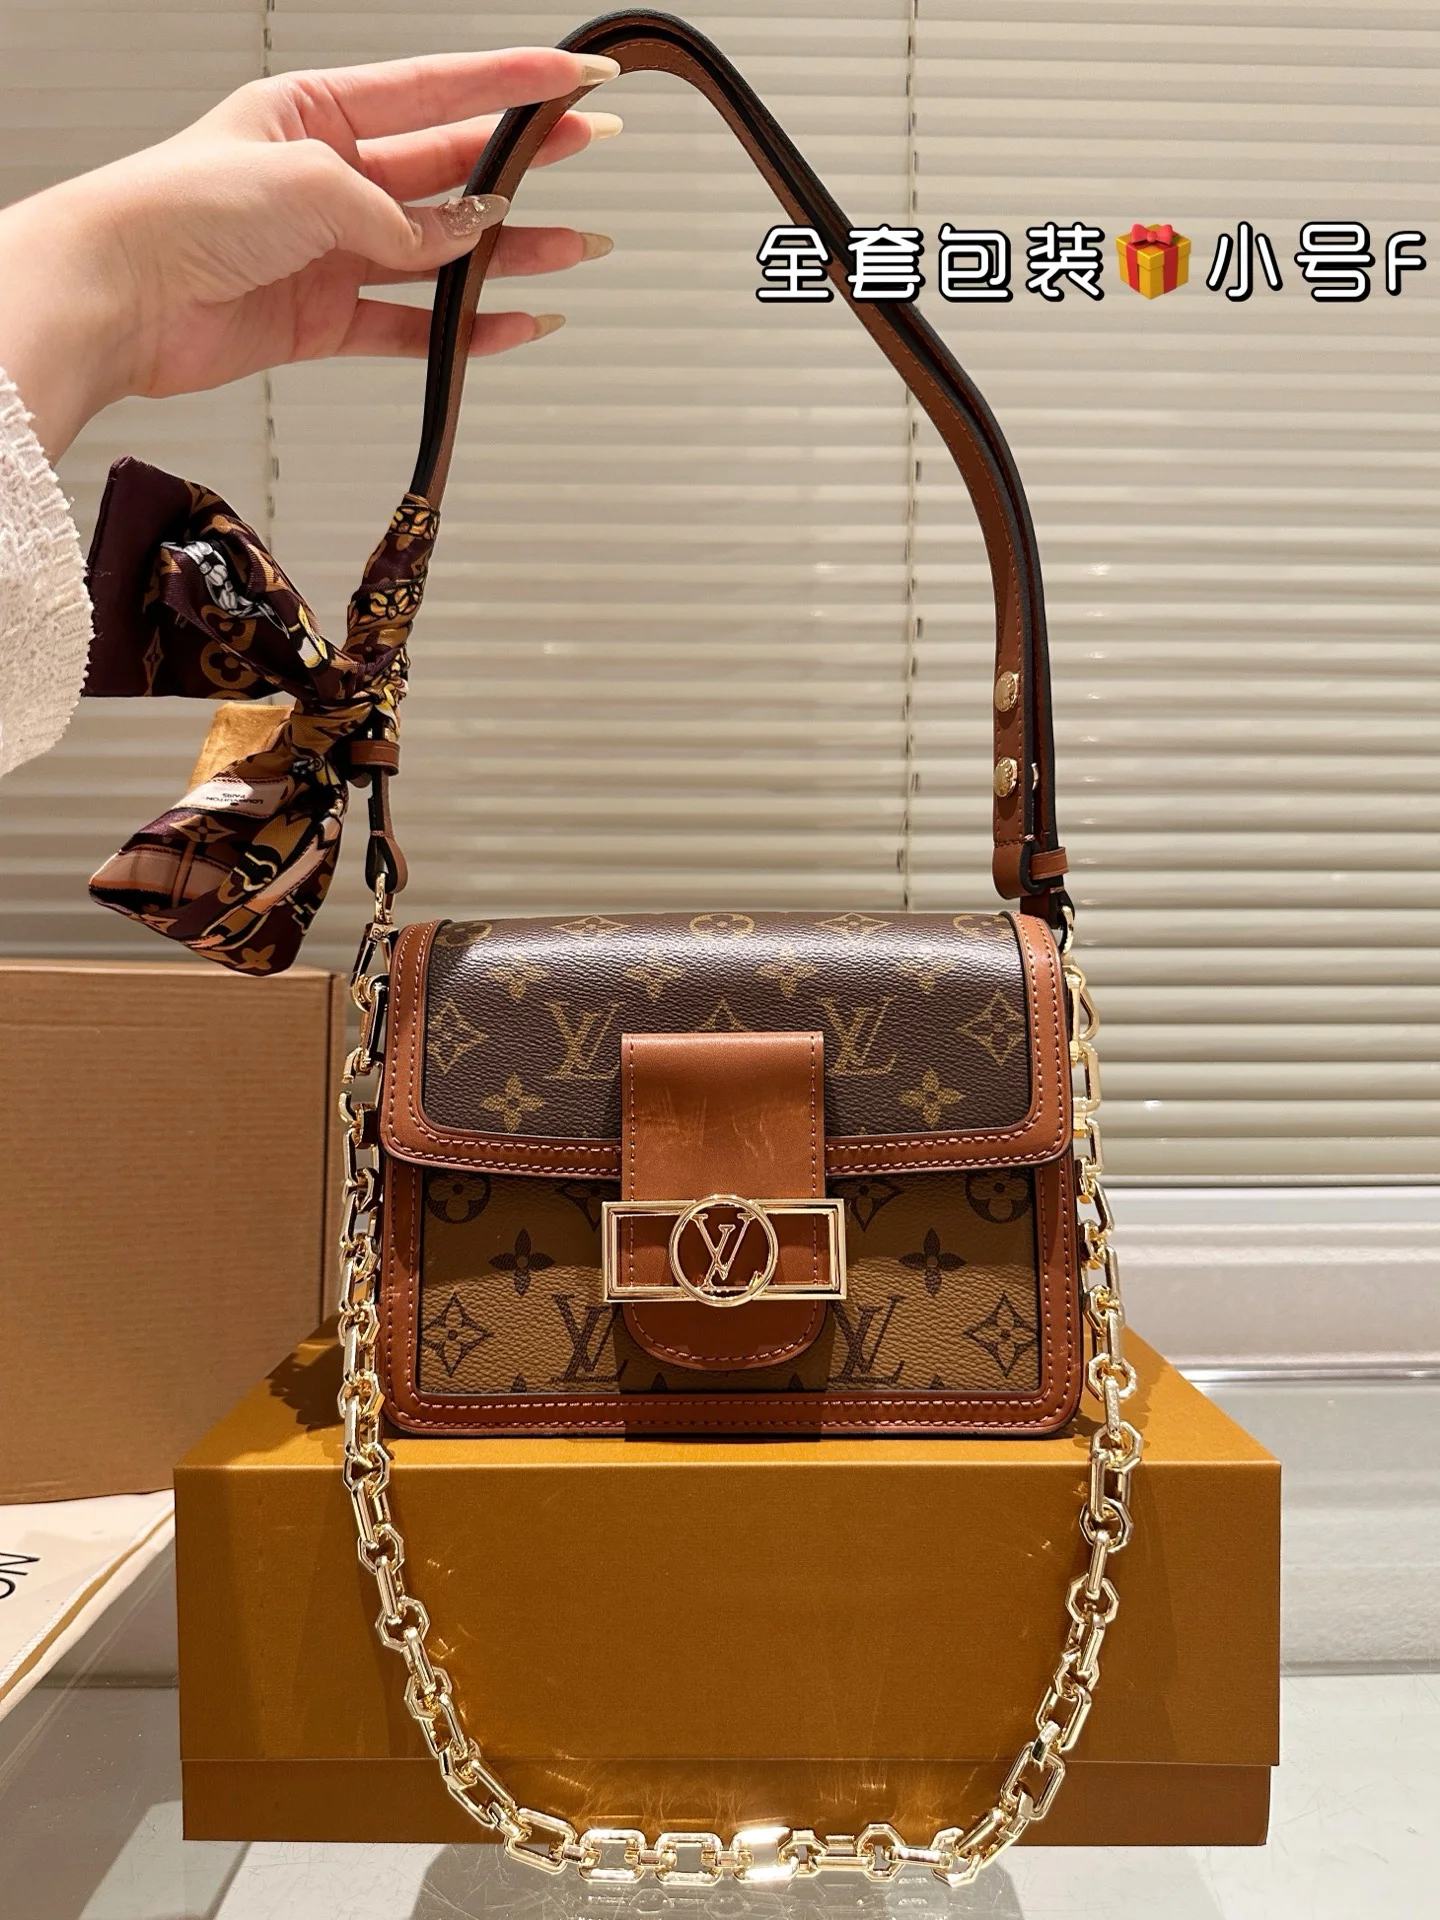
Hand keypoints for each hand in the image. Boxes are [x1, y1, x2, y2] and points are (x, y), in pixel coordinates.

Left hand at [0, 47, 621, 460]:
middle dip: (524, 163)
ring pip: (441, 252)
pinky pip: (411, 325)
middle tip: (589, 151)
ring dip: (510, 254)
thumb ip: (396, 212)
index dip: (510, 84)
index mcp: (316, 114)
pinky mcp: (323, 318)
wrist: (122, 295)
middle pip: (448, 169)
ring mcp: (330, 252)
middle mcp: (328, 180)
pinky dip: (462, 330)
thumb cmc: (180, 210)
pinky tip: (510, 323)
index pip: (434, 89)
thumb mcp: (308, 181)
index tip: (572, 80)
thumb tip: (459, 238)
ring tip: (575, 250)